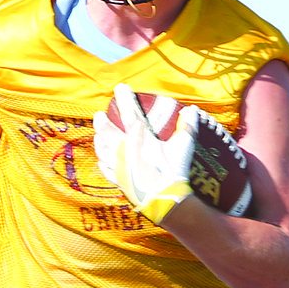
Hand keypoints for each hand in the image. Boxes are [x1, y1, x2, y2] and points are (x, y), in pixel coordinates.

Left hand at [93, 84, 194, 224]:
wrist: (166, 200)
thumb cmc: (174, 171)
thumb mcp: (183, 146)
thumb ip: (187, 126)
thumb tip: (191, 109)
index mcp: (139, 138)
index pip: (130, 113)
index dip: (125, 98)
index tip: (120, 87)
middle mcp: (124, 150)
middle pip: (107, 132)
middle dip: (102, 122)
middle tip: (99, 115)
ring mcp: (119, 167)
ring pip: (102, 151)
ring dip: (99, 141)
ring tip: (97, 136)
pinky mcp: (120, 182)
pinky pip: (107, 171)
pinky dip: (103, 165)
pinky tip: (102, 162)